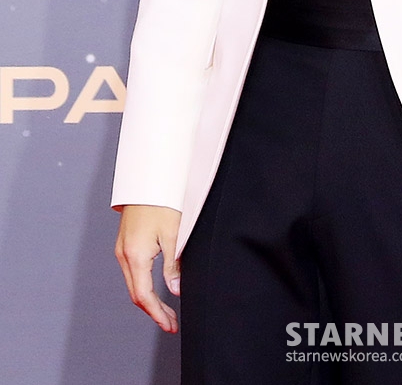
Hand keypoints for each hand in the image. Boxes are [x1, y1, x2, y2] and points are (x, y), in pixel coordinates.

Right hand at [115, 205, 181, 332]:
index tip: (170, 325)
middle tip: (171, 323)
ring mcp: (122, 250)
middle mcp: (124, 256)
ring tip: (165, 311)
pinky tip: (155, 291)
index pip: (144, 296)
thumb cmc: (161, 202)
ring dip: (148, 300)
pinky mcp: (125, 244)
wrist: (147, 181)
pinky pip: (132, 273)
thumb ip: (173, 266)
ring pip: (134, 284)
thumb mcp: (173, 234)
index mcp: (135, 256)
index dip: (157, 314)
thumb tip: (175, 291)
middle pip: (137, 294)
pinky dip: (143, 286)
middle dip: (154, 312)